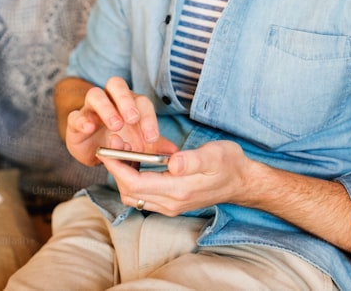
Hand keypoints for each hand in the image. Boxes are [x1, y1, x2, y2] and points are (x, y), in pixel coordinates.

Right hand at [63, 76, 176, 166]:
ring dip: (106, 108)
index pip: (141, 101)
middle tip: (133, 119)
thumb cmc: (119, 140)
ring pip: (95, 94)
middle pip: (117, 85)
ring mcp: (90, 108)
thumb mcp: (138, 144)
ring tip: (115, 125)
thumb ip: (155, 146)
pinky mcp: (76, 120)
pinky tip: (89, 128)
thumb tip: (175, 152)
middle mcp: (110, 100)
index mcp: (128, 103)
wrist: (93, 149)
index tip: (152, 137)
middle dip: (126, 100)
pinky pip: (76, 115)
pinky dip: (82, 120)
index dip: (148, 117)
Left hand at [99, 140, 251, 216]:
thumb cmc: (229, 163)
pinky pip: (143, 195)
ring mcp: (170, 206)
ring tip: (122, 150)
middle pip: (129, 191)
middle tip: (113, 144)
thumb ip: (192, 160)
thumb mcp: (214, 155)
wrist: (242, 182)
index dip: (117, 167)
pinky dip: (133, 179)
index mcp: (178, 190)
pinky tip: (136, 160)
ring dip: (123, 174)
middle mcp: (171, 203)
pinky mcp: (171, 203)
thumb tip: (172, 163)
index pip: (135, 183)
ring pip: (133, 196)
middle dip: (116, 169)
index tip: (107, 149)